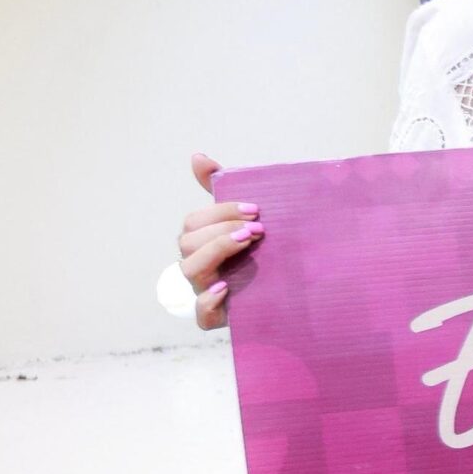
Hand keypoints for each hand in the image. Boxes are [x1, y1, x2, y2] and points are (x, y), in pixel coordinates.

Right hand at [176, 152, 261, 328]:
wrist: (284, 294)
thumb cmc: (256, 253)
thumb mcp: (242, 219)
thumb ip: (219, 188)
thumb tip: (197, 156)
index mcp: (200, 240)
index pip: (194, 221)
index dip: (220, 212)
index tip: (256, 209)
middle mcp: (197, 265)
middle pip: (188, 243)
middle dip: (222, 230)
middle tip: (258, 228)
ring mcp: (203, 291)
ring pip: (190, 271)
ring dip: (217, 252)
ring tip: (247, 244)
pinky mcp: (214, 317)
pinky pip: (200, 313)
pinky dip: (209, 301)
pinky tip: (227, 288)